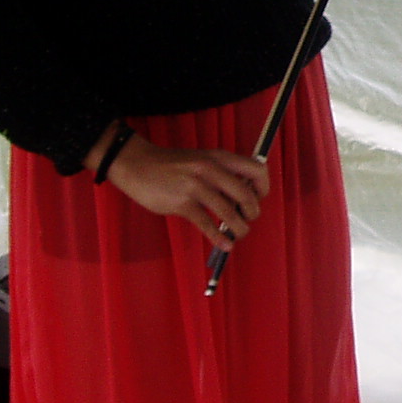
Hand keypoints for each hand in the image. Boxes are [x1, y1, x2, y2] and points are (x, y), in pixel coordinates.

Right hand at [87, 123, 269, 249]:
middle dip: (252, 213)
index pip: (256, 169)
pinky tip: (224, 245)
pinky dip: (218, 238)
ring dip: (239, 228)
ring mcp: (195, 185)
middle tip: (248, 219)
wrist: (138, 164)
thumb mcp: (201, 159)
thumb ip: (222, 173)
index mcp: (219, 157)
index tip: (258, 199)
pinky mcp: (181, 202)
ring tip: (238, 234)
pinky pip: (206, 224)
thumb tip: (245, 198)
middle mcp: (210, 169)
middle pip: (245, 195)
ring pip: (228, 212)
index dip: (263, 187)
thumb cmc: (172, 165)